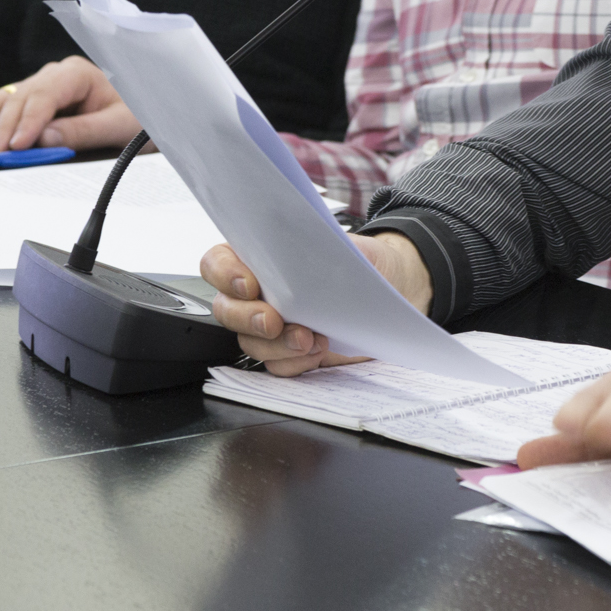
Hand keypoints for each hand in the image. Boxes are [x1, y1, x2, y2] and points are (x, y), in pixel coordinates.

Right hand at [0, 56, 141, 153]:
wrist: (144, 116)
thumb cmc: (136, 117)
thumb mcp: (119, 127)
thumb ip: (84, 132)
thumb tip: (45, 140)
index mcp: (77, 73)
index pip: (44, 95)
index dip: (28, 121)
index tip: (17, 146)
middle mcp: (54, 76)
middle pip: (18, 99)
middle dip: (3, 129)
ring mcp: (39, 89)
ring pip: (2, 102)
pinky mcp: (31, 105)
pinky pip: (2, 111)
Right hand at [200, 233, 433, 376]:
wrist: (393, 289)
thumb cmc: (363, 261)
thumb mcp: (345, 244)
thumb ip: (317, 248)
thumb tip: (302, 255)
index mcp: (259, 256)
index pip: (217, 262)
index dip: (224, 274)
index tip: (250, 284)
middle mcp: (258, 293)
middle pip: (226, 310)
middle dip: (249, 319)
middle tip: (275, 321)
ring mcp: (272, 325)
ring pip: (250, 343)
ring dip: (277, 345)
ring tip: (310, 339)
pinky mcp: (290, 352)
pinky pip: (276, 366)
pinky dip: (294, 363)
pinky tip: (316, 353)